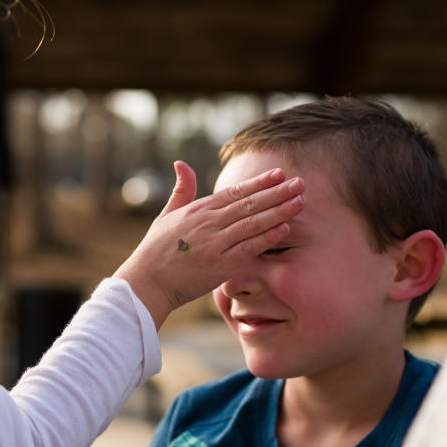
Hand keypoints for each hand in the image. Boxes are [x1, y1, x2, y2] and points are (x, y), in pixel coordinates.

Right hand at [113, 160, 304, 326]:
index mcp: (197, 209)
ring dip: (279, 211)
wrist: (146, 283)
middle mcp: (208, 223)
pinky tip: (285, 228)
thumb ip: (181, 189)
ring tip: (300, 201)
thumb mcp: (166, 214)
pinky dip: (267, 237)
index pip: (235, 191)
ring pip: (252, 223)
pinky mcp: (220, 264)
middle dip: (277, 192)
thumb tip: (181, 162)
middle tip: (300, 182)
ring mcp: (215, 243)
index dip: (259, 182)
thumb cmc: (156, 250)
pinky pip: (248, 248)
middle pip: (249, 203)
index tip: (279, 173)